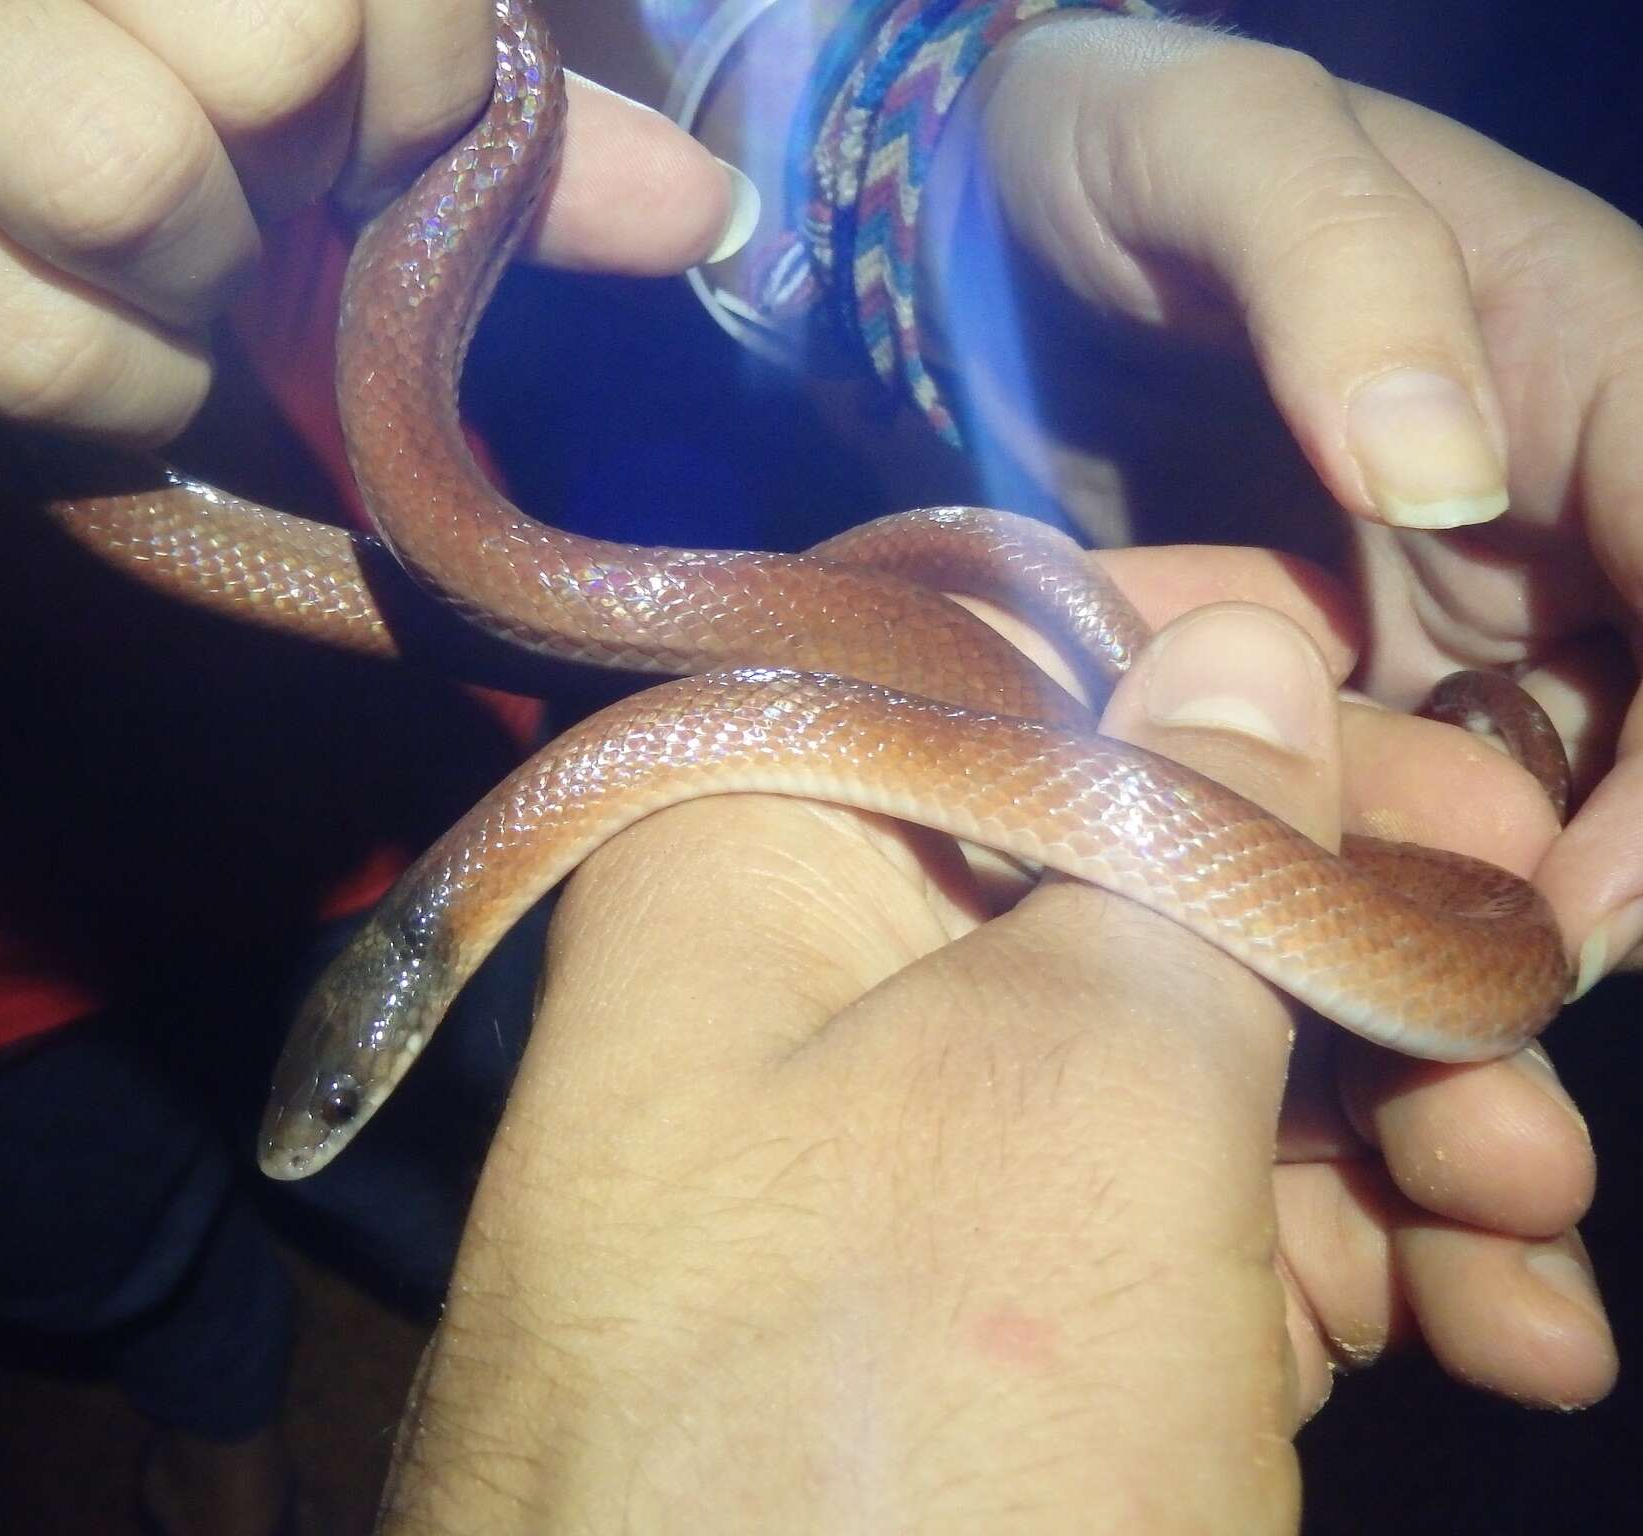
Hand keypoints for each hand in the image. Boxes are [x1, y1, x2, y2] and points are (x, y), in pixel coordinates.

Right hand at [0, 0, 735, 442]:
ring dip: (199, 273)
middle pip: (271, 45)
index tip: (376, 110)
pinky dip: (118, 383)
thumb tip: (698, 213)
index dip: (417, 52)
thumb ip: (457, 71)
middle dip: (303, 149)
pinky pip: (43, 350)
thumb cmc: (48, 24)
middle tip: (248, 166)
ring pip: (134, 182)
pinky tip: (83, 324)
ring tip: (150, 240)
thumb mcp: (247, 3)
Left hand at [377, 552, 1611, 1533]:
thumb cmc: (901, 1429)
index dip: (1212, 659)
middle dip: (1354, 945)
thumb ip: (1183, 843)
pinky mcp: (966, 1336)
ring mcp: (885, 1172)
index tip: (1424, 733)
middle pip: (1114, 873)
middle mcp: (798, 989)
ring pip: (1174, 1065)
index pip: (987, 657)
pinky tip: (1490, 1338)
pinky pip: (1165, 1233)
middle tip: (1542, 1003)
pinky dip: (1332, 1268)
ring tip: (1532, 1233)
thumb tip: (1236, 642)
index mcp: (754, 857)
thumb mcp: (1076, 1094)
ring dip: (1393, 1129)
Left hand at [938, 15, 1642, 989]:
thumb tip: (1444, 472)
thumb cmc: (1100, 147)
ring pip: (1539, 806)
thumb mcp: (1217, 143)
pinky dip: (1363, 902)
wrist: (973, 217)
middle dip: (1595, 895)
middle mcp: (1562, 513)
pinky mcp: (1338, 673)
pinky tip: (1293, 993)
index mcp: (1610, 374)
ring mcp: (1456, 605)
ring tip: (1389, 1063)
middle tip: (1469, 1041)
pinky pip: (1396, 811)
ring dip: (1481, 934)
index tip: (1577, 913)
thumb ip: (1343, 272)